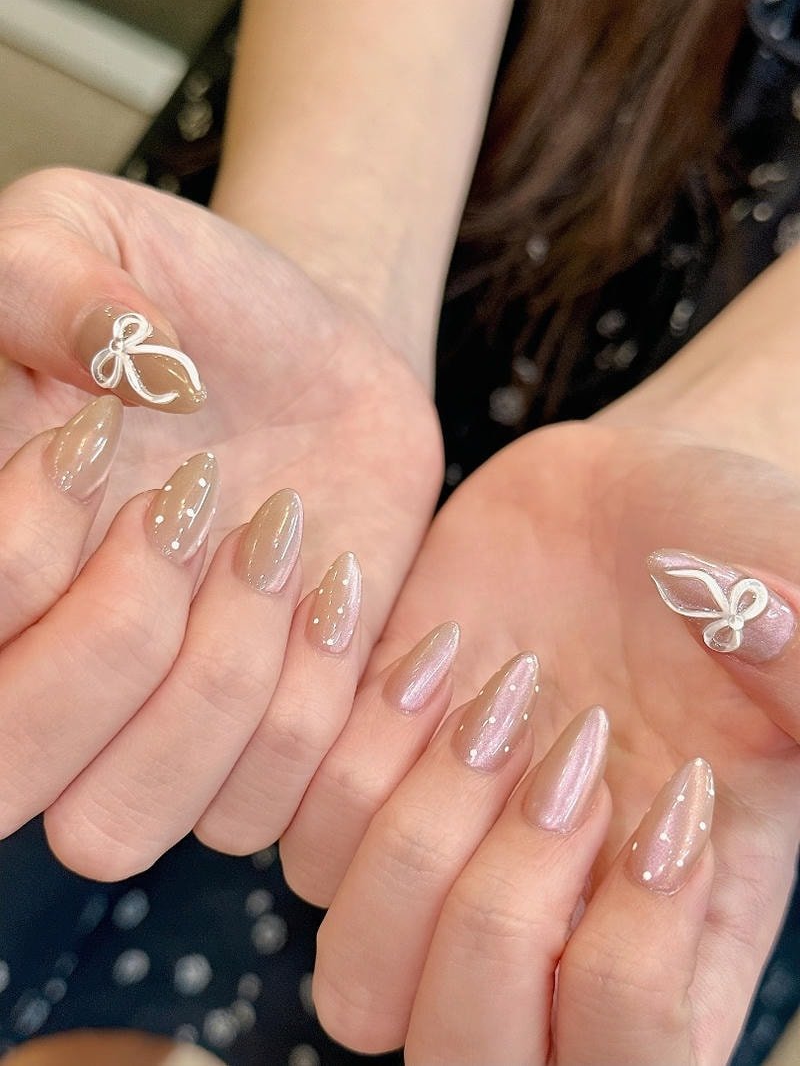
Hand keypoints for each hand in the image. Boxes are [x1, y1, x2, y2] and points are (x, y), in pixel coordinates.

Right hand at [0, 167, 440, 877]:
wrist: (309, 359)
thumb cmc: (183, 298)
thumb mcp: (84, 236)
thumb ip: (40, 280)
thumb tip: (113, 363)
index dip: (23, 554)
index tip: (94, 437)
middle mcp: (48, 674)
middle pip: (13, 783)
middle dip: (116, 641)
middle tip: (190, 505)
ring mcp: (155, 728)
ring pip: (127, 823)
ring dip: (222, 676)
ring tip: (279, 539)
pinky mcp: (267, 740)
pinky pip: (264, 808)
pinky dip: (316, 701)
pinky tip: (342, 582)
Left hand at [280, 420, 799, 1062]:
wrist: (624, 498)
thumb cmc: (732, 549)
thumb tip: (758, 630)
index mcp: (681, 924)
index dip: (630, 969)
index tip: (671, 790)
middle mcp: (553, 918)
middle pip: (459, 1051)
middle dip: (499, 904)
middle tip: (567, 745)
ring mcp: (446, 855)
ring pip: (355, 967)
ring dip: (418, 822)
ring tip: (494, 690)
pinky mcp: (367, 775)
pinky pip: (299, 836)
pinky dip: (351, 745)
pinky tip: (434, 649)